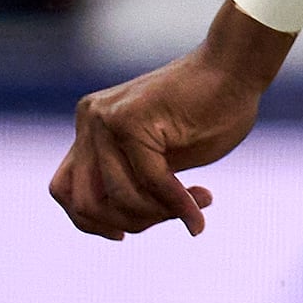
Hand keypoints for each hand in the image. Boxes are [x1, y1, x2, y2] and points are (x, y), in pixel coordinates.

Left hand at [49, 17, 282, 237]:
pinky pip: (150, 180)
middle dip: (130, 222)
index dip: (89, 222)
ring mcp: (105, 118)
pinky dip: (177, 202)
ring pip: (118, 196)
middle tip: (172, 218)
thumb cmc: (212, 110)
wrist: (237, 68)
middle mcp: (89, 120)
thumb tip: (129, 222)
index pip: (65, 190)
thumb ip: (139, 180)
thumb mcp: (165, 156)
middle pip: (85, 201)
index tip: (125, 234)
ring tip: (197, 206)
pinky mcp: (130, 120)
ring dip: (160, 213)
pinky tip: (199, 208)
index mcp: (91, 128)